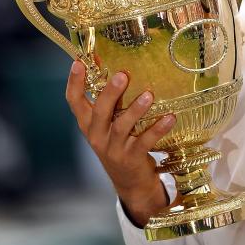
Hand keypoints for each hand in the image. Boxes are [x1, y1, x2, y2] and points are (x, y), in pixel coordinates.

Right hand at [65, 60, 175, 226]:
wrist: (130, 182)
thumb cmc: (120, 144)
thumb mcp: (109, 125)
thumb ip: (111, 102)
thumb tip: (121, 68)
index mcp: (88, 124)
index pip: (74, 102)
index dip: (74, 83)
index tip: (77, 63)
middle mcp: (97, 135)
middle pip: (99, 112)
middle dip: (110, 93)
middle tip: (122, 75)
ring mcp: (113, 148)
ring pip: (121, 127)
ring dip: (135, 110)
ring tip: (148, 95)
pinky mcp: (131, 158)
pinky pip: (145, 141)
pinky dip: (157, 129)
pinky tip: (170, 118)